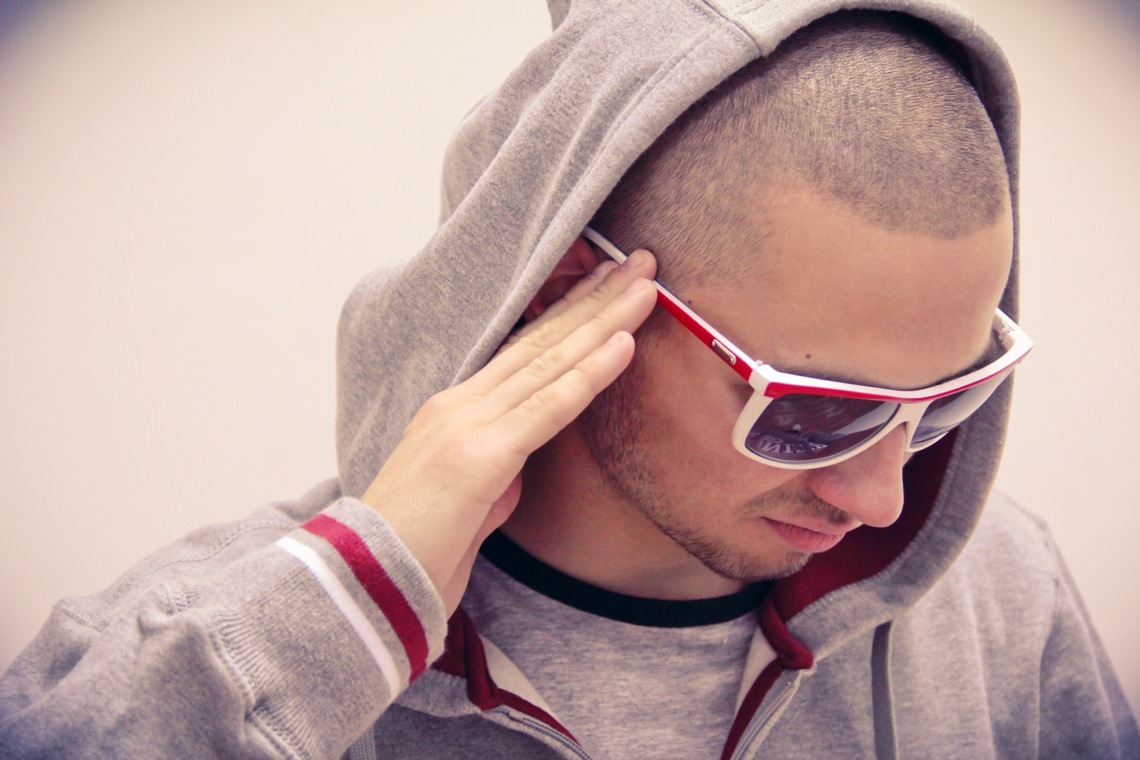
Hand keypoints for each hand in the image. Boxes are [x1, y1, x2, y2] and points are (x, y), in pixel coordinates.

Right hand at [361, 250, 657, 613]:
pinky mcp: (480, 458)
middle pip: (542, 340)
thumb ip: (500, 469)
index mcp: (455, 411)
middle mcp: (461, 405)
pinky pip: (549, 408)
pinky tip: (623, 344)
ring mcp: (468, 426)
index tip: (607, 284)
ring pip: (551, 361)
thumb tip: (526, 457)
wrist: (365, 588)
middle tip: (640, 261)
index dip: (569, 313)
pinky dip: (590, 374)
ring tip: (645, 286)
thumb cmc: (415, 552)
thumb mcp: (469, 499)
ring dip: (605, 320)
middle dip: (596, 298)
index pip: (524, 349)